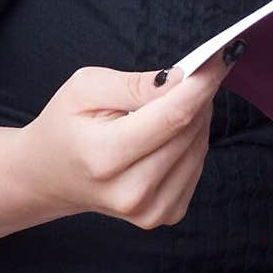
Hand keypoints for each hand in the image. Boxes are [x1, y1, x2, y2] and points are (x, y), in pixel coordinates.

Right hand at [19, 43, 243, 229]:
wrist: (50, 175)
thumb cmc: (66, 126)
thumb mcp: (85, 88)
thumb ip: (134, 84)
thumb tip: (180, 78)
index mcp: (105, 157)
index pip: (172, 117)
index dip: (202, 84)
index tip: (222, 58)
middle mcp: (131, 192)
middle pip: (189, 130)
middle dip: (199, 95)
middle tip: (194, 72)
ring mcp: (150, 210)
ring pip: (199, 146)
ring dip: (196, 117)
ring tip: (172, 102)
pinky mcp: (166, 214)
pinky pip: (198, 165)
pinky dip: (192, 140)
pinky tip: (169, 132)